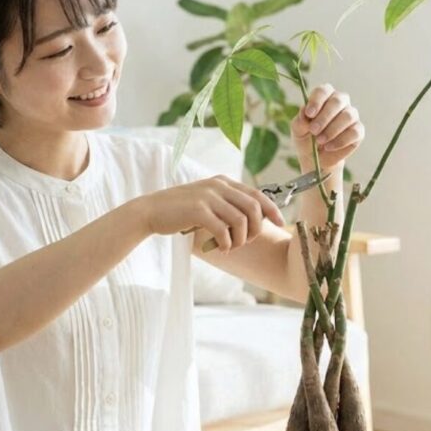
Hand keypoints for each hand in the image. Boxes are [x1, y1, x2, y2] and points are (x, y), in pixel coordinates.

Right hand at [141, 175, 284, 252]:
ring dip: (240, 239)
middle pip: (254, 208)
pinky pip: (223, 230)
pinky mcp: (198, 210)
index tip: (280, 223)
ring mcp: (208, 197)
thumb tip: (255, 218)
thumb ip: (228, 204)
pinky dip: (226, 243)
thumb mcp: (208, 200)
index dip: (272, 209)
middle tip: (244, 242)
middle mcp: (218, 186)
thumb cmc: (181, 210)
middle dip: (256, 229)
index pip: (257, 194)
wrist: (151, 211)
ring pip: (241, 221)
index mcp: (223, 182)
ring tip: (230, 246)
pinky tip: (220, 248)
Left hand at [290, 83, 364, 170]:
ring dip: (332, 129)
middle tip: (313, 130)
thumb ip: (300, 120)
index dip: (317, 101)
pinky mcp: (358, 131)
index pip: (323, 90)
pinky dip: (340, 141)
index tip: (309, 114)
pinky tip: (329, 147)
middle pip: (337, 101)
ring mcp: (351, 115)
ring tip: (320, 141)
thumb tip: (304, 112)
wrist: (316, 158)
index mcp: (324, 96)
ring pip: (348, 116)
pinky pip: (354, 132)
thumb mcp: (298, 130)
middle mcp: (340, 102)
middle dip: (324, 117)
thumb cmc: (306, 138)